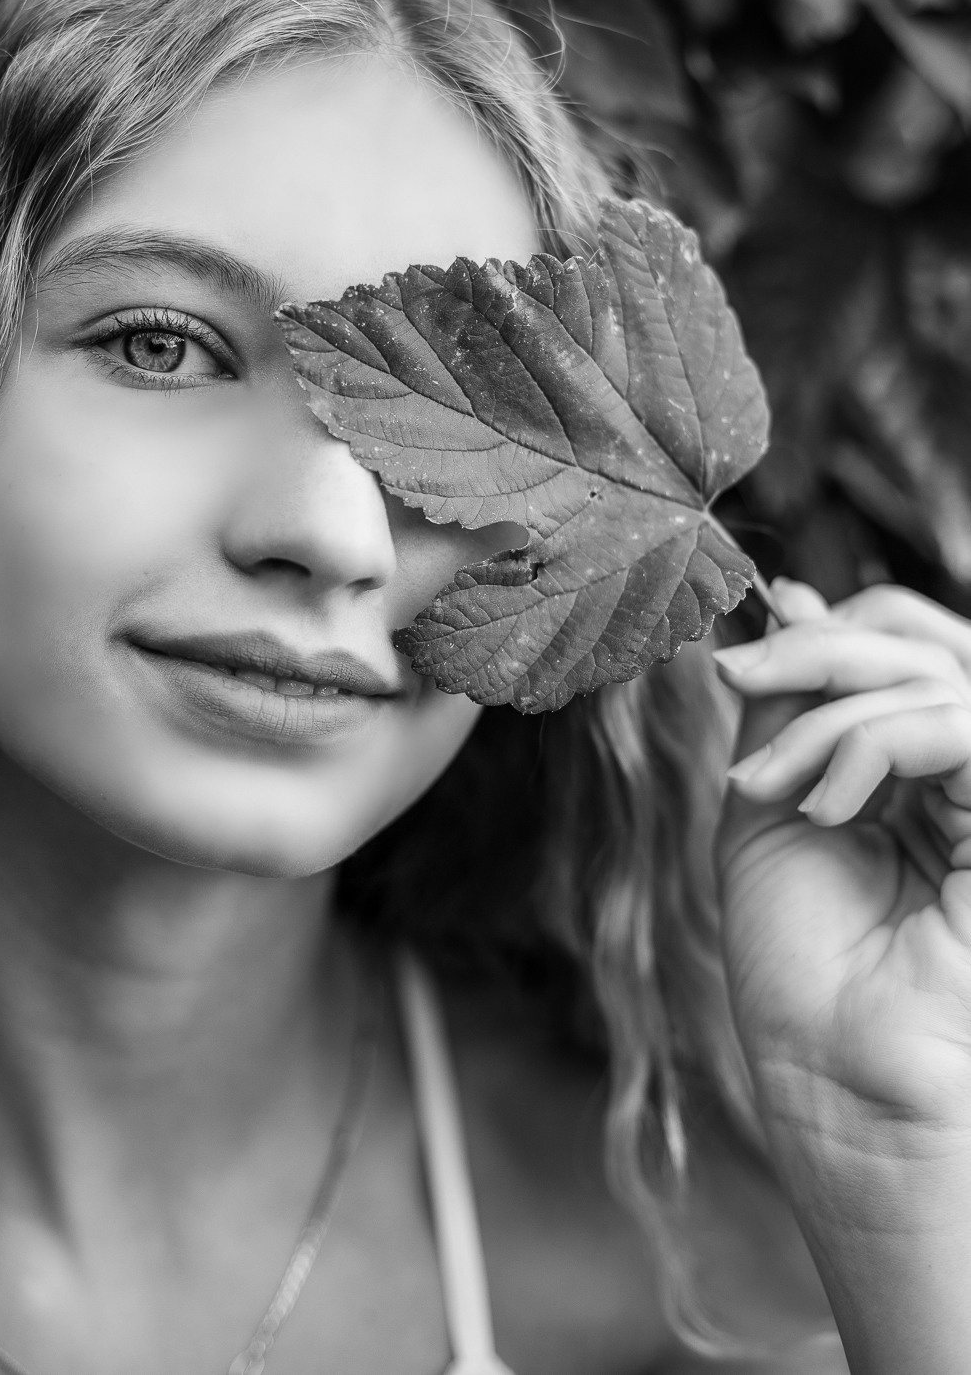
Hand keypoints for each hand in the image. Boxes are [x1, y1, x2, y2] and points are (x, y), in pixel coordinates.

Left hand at [713, 579, 970, 1142]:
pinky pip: (956, 723)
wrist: (838, 1085)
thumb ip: (792, 707)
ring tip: (772, 788)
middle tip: (740, 681)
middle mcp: (970, 774)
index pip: (904, 636)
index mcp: (924, 765)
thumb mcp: (774, 804)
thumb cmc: (806, 969)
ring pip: (932, 670)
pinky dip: (872, 744)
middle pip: (920, 635)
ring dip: (827, 714)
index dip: (824, 629)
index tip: (738, 661)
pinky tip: (828, 809)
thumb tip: (799, 599)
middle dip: (817, 647)